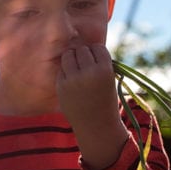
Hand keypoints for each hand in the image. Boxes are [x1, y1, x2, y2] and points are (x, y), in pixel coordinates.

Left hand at [57, 44, 128, 169]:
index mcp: (105, 70)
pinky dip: (66, 71)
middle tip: (86, 66)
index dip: (96, 53)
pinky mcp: (61, 86)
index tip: (97, 62)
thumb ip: (98, 63)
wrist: (96, 126)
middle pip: (82, 49)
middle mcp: (88, 72)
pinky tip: (72, 81)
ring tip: (77, 69)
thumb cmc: (105, 100)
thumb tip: (82, 43)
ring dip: (72, 58)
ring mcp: (73, 79)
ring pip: (68, 55)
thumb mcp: (109, 80)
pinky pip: (61, 69)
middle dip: (84, 55)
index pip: (97, 48)